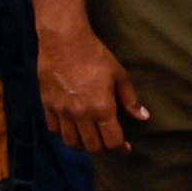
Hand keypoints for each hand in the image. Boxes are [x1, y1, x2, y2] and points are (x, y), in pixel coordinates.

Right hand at [35, 15, 148, 157]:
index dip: (120, 149)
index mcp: (101, 108)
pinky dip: (64, 133)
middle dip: (104, 150)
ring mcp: (62, 111)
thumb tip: (143, 117)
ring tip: (90, 138)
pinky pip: (54, 129)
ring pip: (71, 142)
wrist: (64, 40)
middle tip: (109, 144)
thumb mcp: (118, 74)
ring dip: (83, 145)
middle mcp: (81, 115)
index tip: (125, 148)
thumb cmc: (95, 54)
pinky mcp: (48, 105)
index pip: (112, 142)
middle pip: (92, 147)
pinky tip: (72, 127)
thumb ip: (130, 99)